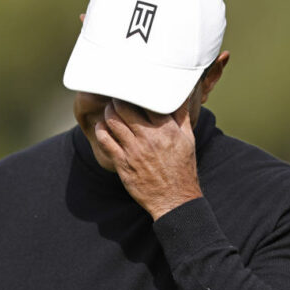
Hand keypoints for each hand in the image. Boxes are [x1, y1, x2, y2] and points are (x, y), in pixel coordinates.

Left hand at [94, 100, 202, 219]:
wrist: (174, 199)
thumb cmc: (182, 168)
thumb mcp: (188, 139)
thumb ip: (182, 115)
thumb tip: (182, 95)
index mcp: (166, 129)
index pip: (146, 100)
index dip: (137, 92)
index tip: (133, 90)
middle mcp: (149, 137)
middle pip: (124, 107)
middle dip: (118, 100)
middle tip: (117, 99)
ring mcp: (134, 150)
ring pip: (112, 121)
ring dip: (108, 113)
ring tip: (110, 111)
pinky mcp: (123, 163)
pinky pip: (105, 140)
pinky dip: (101, 130)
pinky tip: (102, 127)